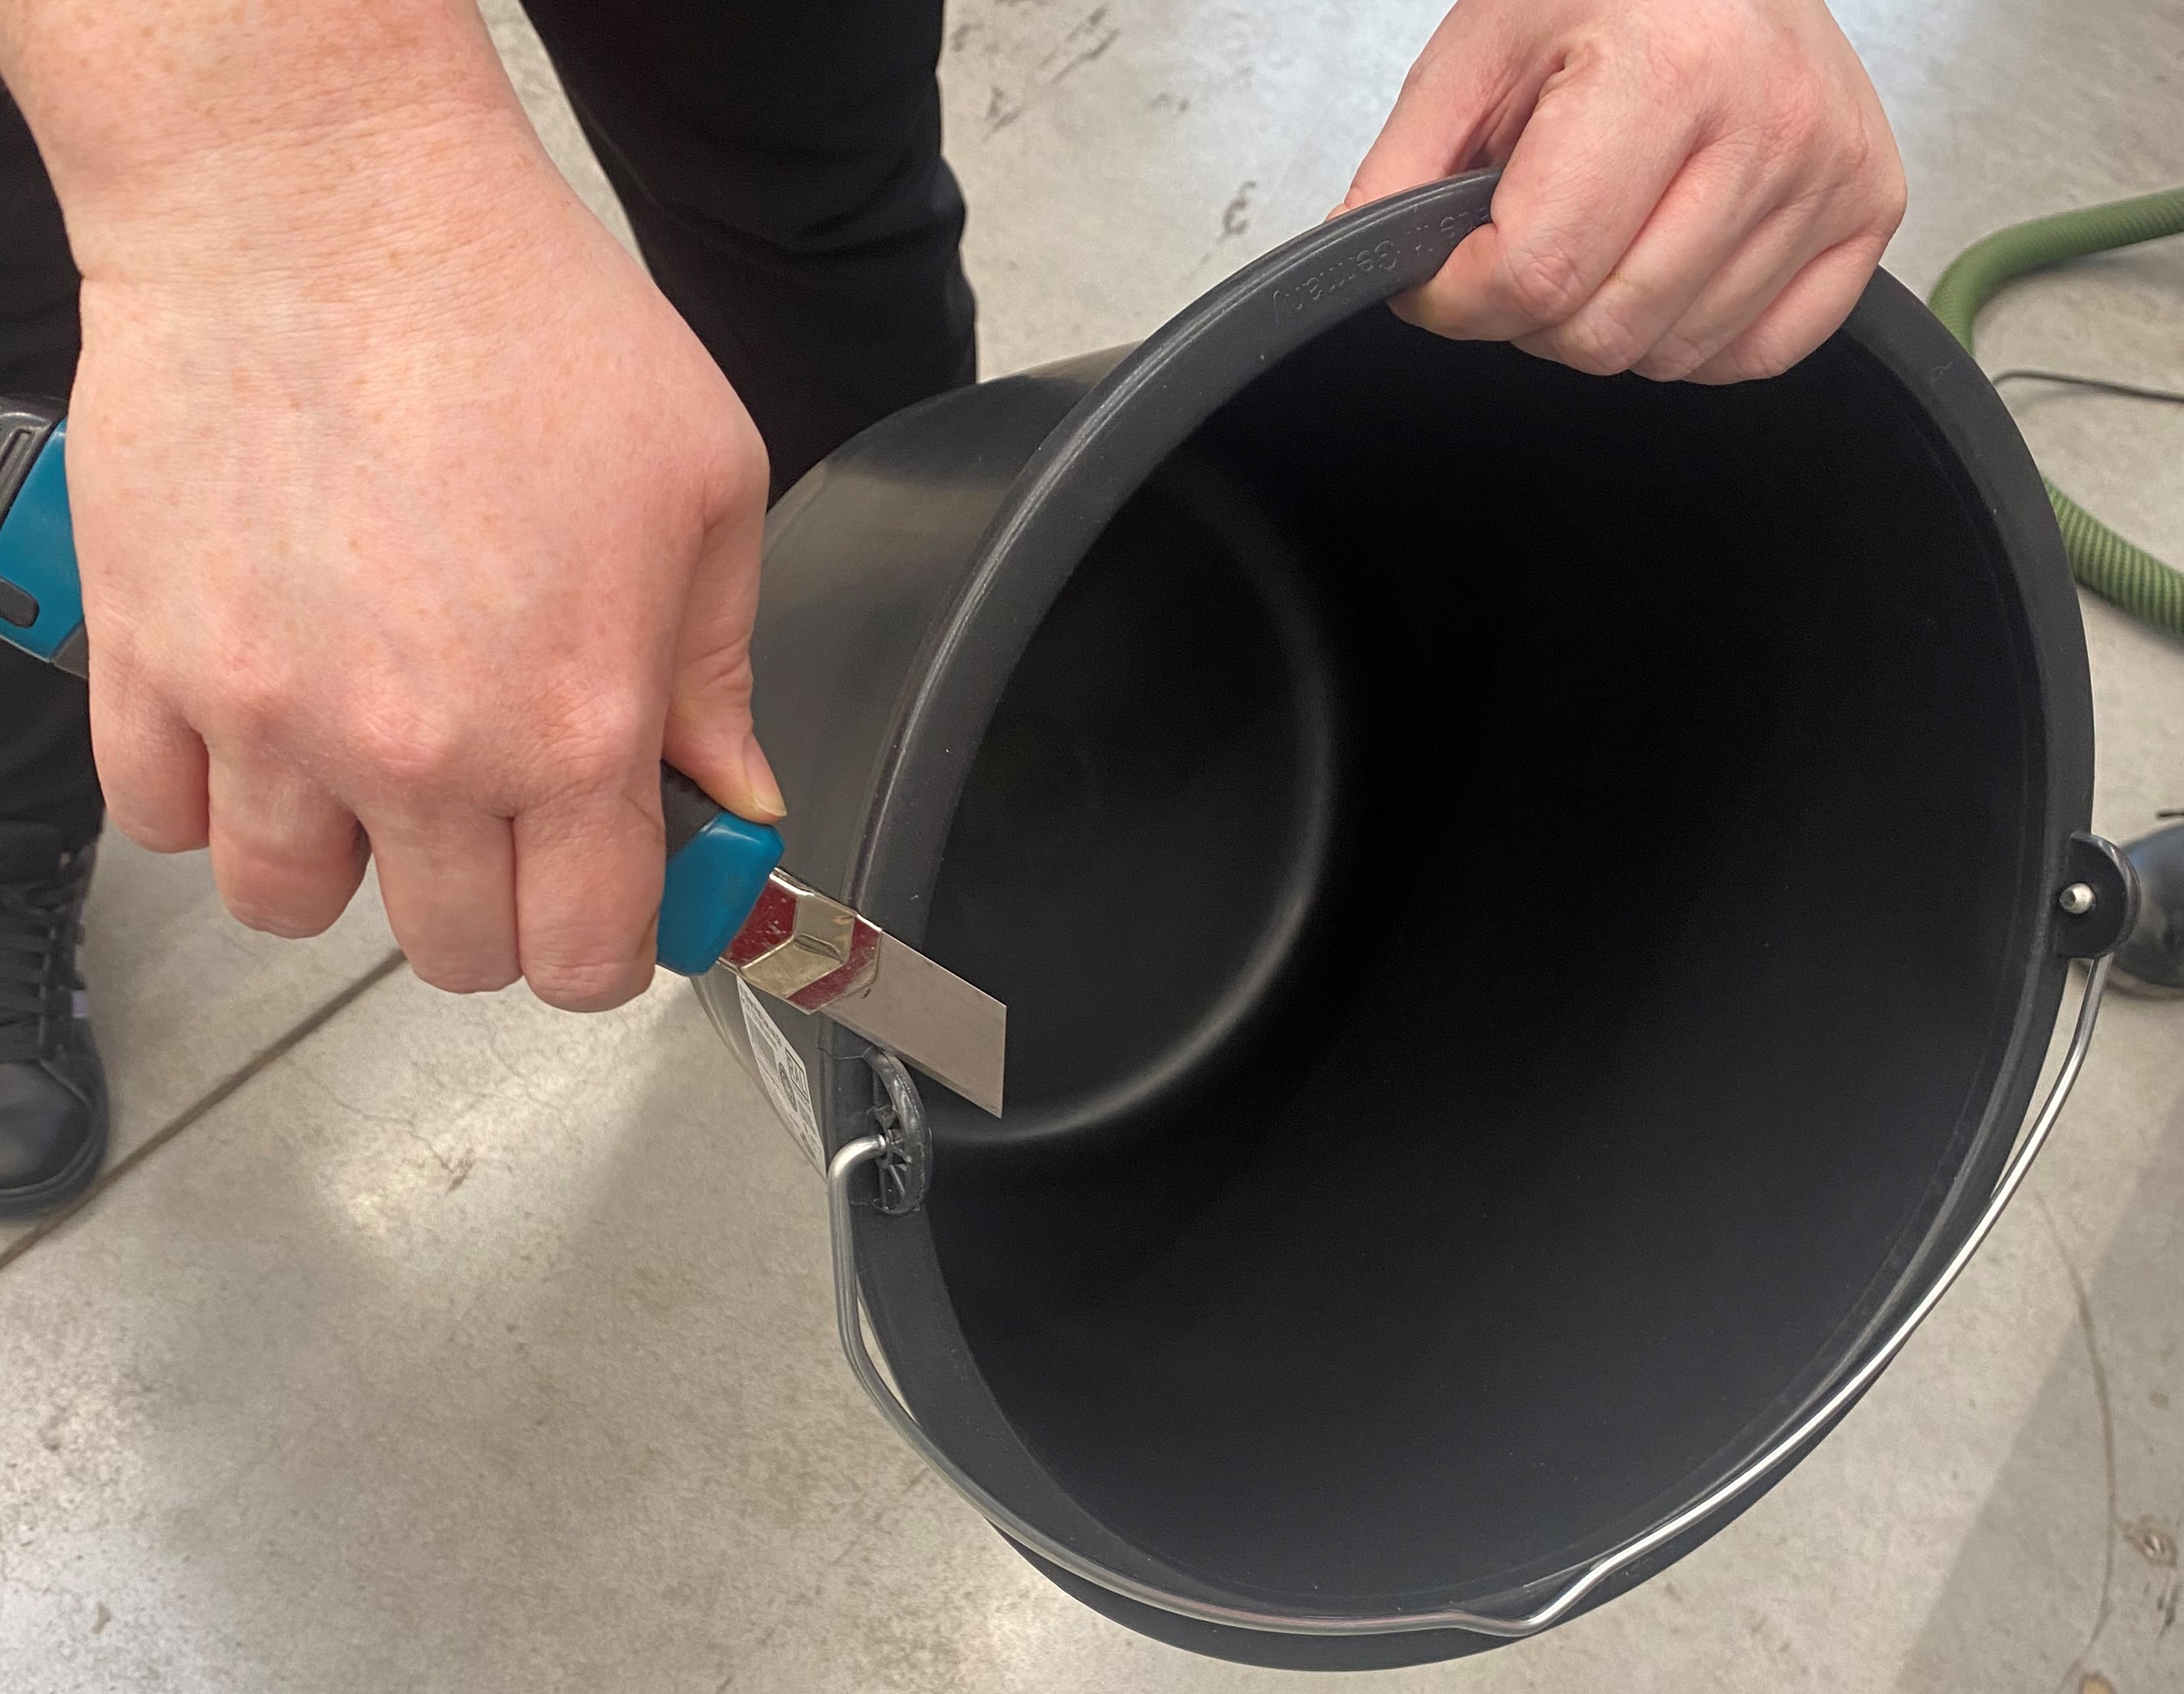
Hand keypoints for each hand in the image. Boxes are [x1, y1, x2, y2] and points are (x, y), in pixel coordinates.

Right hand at [63, 107, 777, 1009]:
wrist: (326, 199)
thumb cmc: (523, 317)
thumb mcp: (705, 487)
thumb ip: (719, 670)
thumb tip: (734, 793)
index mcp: (572, 722)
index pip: (586, 950)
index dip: (607, 949)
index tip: (605, 911)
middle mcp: (418, 748)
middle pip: (453, 951)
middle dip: (494, 908)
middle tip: (506, 824)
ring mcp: (267, 715)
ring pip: (291, 905)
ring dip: (346, 864)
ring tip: (376, 768)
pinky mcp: (147, 660)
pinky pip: (162, 820)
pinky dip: (213, 797)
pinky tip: (269, 722)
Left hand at [1342, 0, 1905, 381]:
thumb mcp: (1481, 48)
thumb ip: (1406, 168)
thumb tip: (1364, 263)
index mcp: (1667, 67)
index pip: (1539, 270)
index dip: (1460, 300)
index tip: (1440, 278)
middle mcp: (1769, 120)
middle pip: (1603, 332)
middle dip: (1531, 317)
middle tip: (1525, 247)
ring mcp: (1831, 170)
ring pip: (1671, 354)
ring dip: (1609, 325)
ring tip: (1606, 231)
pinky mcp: (1871, 207)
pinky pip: (1758, 353)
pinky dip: (1694, 336)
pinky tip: (1669, 261)